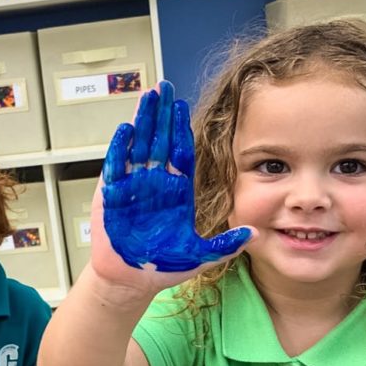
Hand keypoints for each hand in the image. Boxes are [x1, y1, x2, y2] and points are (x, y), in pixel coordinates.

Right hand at [101, 80, 252, 272]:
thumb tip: (253, 234)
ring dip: (142, 120)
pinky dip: (120, 148)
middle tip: (165, 86)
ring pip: (138, 145)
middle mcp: (155, 183)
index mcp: (176, 192)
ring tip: (147, 96)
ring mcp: (132, 186)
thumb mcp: (200, 255)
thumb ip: (225, 244)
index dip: (181, 129)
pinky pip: (116, 166)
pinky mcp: (112, 195)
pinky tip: (127, 128)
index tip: (183, 104)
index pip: (180, 152)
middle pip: (159, 140)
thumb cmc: (163, 267)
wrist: (131, 279)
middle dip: (162, 114)